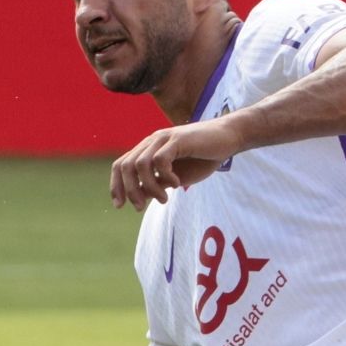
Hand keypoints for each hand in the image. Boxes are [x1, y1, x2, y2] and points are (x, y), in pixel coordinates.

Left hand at [110, 121, 241, 210]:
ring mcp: (164, 138)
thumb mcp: (177, 177)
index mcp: (149, 149)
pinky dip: (165, 176)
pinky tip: (178, 184)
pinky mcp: (178, 139)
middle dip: (129, 190)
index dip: (116, 186)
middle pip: (125, 166)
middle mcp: (152, 141)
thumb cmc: (204, 157)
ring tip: (164, 199)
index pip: (120, 165)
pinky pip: (160, 160)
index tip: (120, 206)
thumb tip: (138, 198)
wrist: (229, 138)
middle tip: (140, 207)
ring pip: (140, 164)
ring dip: (148, 187)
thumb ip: (157, 184)